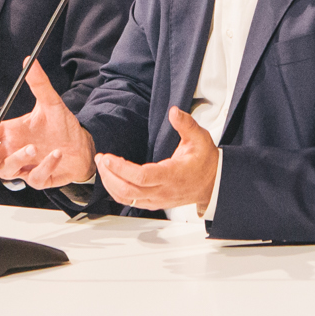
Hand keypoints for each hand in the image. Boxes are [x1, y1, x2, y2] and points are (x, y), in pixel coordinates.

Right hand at [0, 62, 94, 187]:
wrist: (82, 146)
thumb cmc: (62, 127)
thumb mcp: (51, 103)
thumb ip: (39, 84)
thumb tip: (30, 62)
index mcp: (12, 132)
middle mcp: (14, 150)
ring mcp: (24, 166)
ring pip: (6, 171)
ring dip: (17, 160)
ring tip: (32, 147)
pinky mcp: (38, 178)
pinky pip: (34, 178)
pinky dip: (43, 166)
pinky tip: (55, 155)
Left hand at [95, 107, 218, 213]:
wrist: (213, 183)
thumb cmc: (205, 161)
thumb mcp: (200, 138)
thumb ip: (186, 124)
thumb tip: (174, 112)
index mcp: (172, 175)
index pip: (141, 177)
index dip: (121, 169)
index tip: (108, 157)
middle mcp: (163, 191)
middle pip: (128, 191)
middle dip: (109, 175)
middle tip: (101, 159)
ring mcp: (158, 200)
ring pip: (127, 199)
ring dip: (110, 184)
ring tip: (103, 166)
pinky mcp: (154, 203)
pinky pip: (130, 202)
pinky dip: (117, 191)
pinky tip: (111, 179)